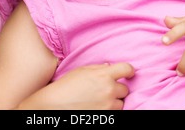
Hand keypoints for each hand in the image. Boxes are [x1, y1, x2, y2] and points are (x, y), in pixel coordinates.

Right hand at [17, 63, 134, 109]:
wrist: (54, 106)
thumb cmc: (65, 87)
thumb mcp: (81, 72)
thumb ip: (98, 68)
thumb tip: (110, 67)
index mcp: (103, 75)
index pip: (126, 69)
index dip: (130, 70)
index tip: (129, 73)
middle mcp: (108, 90)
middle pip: (125, 89)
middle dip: (117, 89)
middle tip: (104, 90)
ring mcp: (107, 106)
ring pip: (121, 104)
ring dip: (113, 102)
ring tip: (99, 100)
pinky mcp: (104, 117)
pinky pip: (113, 113)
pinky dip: (107, 110)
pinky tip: (96, 107)